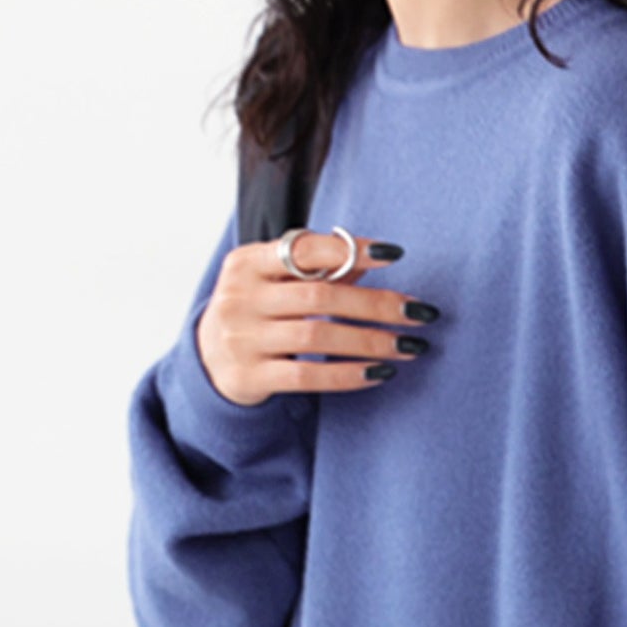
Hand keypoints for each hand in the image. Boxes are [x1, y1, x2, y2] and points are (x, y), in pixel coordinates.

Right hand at [195, 230, 440, 406]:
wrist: (207, 360)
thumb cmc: (255, 312)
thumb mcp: (274, 282)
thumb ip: (317, 269)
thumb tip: (373, 256)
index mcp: (247, 263)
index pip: (304, 249)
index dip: (350, 249)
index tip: (394, 254)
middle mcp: (240, 298)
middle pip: (320, 297)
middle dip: (376, 305)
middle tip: (419, 312)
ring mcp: (242, 339)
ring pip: (318, 337)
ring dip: (371, 342)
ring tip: (410, 345)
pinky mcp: (250, 377)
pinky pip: (308, 376)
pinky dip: (349, 375)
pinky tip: (381, 373)